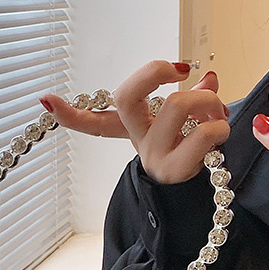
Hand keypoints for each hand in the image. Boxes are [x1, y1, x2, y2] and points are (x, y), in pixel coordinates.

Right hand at [40, 62, 229, 183]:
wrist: (202, 197)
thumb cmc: (195, 155)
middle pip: (126, 96)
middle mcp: (139, 142)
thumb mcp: (190, 122)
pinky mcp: (174, 169)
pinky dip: (220, 125)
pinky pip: (203, 133)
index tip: (46, 101)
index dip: (69, 113)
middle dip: (159, 72)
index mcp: (135, 130)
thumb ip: (196, 97)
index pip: (94, 121)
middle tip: (184, 74)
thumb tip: (209, 78)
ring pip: (175, 105)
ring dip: (207, 99)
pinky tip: (221, 130)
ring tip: (217, 111)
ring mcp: (153, 156)